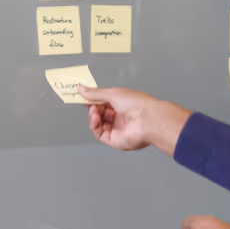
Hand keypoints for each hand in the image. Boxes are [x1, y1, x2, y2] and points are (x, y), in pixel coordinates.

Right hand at [78, 86, 192, 155]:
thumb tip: (80, 88)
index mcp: (123, 105)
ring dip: (93, 116)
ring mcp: (117, 129)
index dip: (94, 100)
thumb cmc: (137, 104)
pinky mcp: (114, 140)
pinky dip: (94, 125)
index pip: (104, 103)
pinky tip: (95, 117)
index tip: (83, 96)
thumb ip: (95, 93)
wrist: (148, 120)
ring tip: (94, 109)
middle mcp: (120, 117)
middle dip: (92, 108)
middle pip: (100, 114)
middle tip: (85, 102)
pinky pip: (99, 133)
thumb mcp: (113, 93)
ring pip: (98, 124)